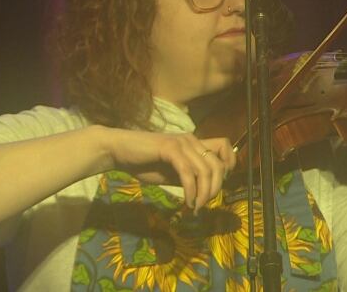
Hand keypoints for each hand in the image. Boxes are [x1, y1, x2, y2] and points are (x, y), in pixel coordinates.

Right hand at [100, 128, 235, 211]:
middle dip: (216, 188)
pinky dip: (190, 190)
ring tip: (195, 207)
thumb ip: (189, 178)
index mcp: (194, 143)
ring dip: (203, 193)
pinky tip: (187, 202)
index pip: (225, 146)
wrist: (117, 152)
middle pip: (218, 164)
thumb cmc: (143, 163)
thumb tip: (205, 193)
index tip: (219, 185)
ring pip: (205, 170)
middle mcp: (191, 139)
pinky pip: (187, 172)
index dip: (229, 165)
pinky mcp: (169, 148)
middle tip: (203, 205)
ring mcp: (181, 142)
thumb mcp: (172, 173)